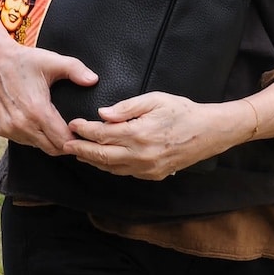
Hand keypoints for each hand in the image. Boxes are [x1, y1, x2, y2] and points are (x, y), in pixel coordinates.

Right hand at [0, 39, 98, 155]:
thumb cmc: (23, 61)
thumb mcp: (52, 61)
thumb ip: (76, 70)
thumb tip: (93, 80)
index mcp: (37, 110)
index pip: (62, 140)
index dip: (75, 139)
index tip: (82, 133)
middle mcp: (21, 124)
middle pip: (51, 148)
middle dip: (65, 144)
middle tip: (73, 133)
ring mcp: (9, 128)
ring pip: (37, 146)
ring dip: (48, 141)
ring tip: (57, 129)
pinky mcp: (0, 129)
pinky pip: (23, 141)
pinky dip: (33, 137)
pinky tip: (38, 124)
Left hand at [63, 92, 253, 178]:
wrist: (209, 132)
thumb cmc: (182, 111)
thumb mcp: (155, 100)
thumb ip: (127, 107)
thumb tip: (103, 114)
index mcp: (139, 134)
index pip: (103, 134)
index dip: (85, 130)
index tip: (72, 124)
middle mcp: (140, 155)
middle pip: (101, 155)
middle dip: (81, 149)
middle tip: (65, 143)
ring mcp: (147, 168)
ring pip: (111, 167)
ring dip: (92, 160)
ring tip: (78, 152)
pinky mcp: (153, 175)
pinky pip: (125, 172)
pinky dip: (109, 166)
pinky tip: (102, 160)